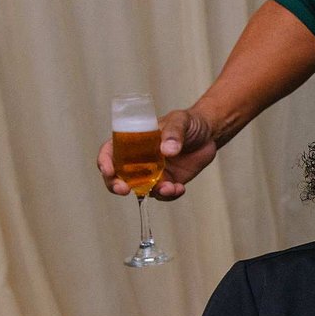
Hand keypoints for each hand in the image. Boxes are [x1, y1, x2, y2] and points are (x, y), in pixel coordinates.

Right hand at [98, 108, 219, 199]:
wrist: (209, 133)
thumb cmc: (189, 122)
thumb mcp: (180, 121)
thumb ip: (174, 133)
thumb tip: (167, 151)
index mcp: (133, 141)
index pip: (110, 152)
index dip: (105, 162)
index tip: (109, 170)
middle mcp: (138, 159)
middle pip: (118, 176)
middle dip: (116, 185)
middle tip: (124, 190)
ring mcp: (153, 173)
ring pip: (141, 189)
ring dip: (151, 192)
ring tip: (169, 188)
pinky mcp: (169, 181)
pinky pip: (163, 194)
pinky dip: (169, 195)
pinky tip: (180, 188)